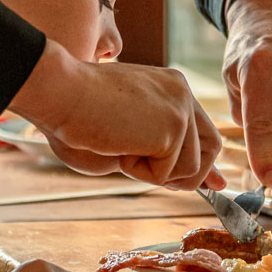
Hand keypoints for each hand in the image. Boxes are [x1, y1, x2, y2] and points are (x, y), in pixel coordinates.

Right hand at [13, 41, 220, 188]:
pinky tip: (118, 145)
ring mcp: (181, 109)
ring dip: (151, 172)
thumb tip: (197, 180)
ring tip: (120, 145)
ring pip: (189, 169)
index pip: (203, 130)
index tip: (206, 184)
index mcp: (172, 87)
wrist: (61, 92)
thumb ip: (161, 149)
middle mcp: (182, 93)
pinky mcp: (173, 128)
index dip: (202, 161)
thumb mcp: (128, 131)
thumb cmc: (79, 114)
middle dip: (187, 174)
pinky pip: (165, 175)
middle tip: (148, 171)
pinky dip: (138, 172)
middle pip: (211, 149)